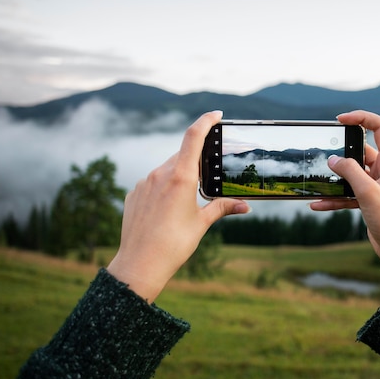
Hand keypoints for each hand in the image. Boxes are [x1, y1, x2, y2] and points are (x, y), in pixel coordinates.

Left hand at [107, 111, 249, 302]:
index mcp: (180, 177)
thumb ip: (223, 207)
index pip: (193, 137)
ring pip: (166, 169)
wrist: (140, 264)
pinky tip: (167, 211)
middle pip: (182, 155)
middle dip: (196, 161)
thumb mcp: (202, 223)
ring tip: (186, 202)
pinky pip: (152, 183)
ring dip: (179, 176)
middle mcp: (160, 174)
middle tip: (207, 176)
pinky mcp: (134, 194)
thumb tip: (245, 206)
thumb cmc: (174, 244)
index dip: (206, 121)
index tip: (216, 114)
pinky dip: (163, 188)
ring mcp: (144, 183)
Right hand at [310, 110, 379, 298]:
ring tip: (317, 181)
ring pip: (350, 174)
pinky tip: (317, 204)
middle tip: (324, 153)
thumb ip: (349, 171)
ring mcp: (374, 185)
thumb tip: (332, 160)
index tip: (340, 120)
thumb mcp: (367, 191)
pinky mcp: (367, 200)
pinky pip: (346, 193)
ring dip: (334, 178)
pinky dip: (333, 198)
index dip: (361, 118)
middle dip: (341, 153)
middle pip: (360, 150)